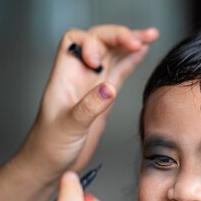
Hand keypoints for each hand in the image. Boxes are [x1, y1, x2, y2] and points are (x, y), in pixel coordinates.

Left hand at [16, 25, 158, 184]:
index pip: (76, 40)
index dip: (91, 42)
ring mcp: (93, 85)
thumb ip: (89, 107)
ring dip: (131, 43)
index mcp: (64, 76)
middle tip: (138, 40)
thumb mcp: (69, 128)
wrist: (50, 165)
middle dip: (118, 36)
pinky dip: (133, 60)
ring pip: (113, 53)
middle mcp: (79, 75)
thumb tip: (109, 88)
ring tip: (151, 35)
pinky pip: (120, 71)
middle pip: (99, 41)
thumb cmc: (49, 147)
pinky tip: (144, 52)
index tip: (100, 61)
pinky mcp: (105, 97)